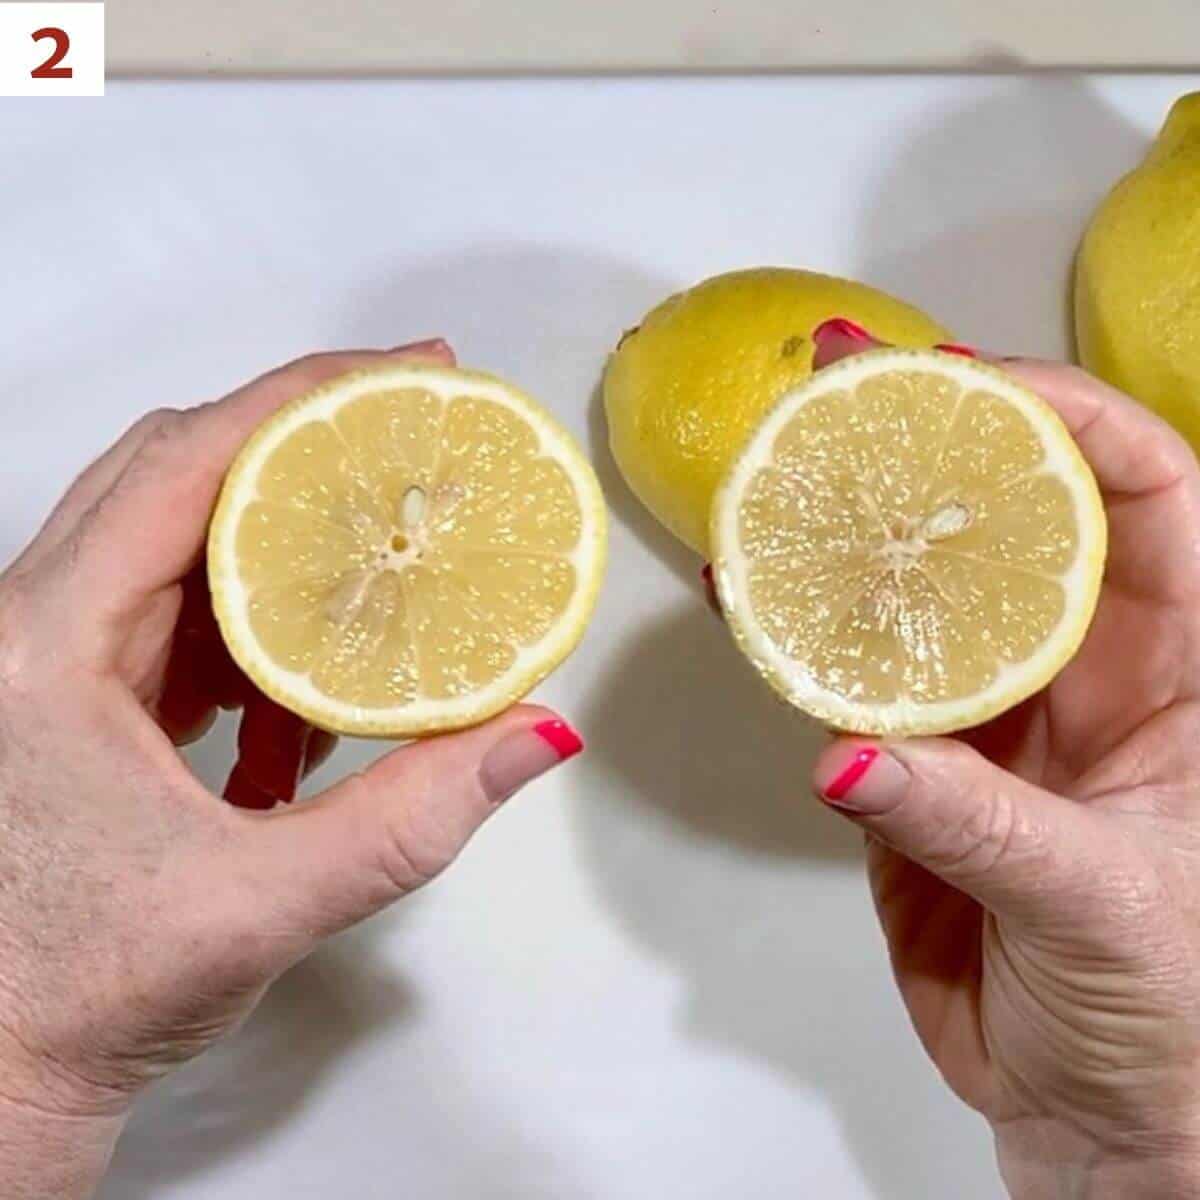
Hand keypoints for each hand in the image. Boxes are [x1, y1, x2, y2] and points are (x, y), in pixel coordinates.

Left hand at [0, 340, 581, 1197]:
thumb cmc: (81, 994)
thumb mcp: (260, 904)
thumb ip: (408, 822)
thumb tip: (536, 734)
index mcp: (48, 648)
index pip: (184, 468)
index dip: (302, 402)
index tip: (407, 375)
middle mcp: (31, 626)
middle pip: (174, 471)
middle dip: (299, 438)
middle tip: (409, 426)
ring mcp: (45, 654)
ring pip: (171, 531)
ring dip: (276, 525)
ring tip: (375, 534)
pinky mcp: (69, 687)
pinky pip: (172, 601)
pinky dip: (252, 604)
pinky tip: (311, 659)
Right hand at [808, 322, 1199, 1197]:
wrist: (1099, 1119)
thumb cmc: (1167, 1016)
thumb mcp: (1100, 904)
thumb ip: (971, 823)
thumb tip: (848, 754)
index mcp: (1177, 676)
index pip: (1143, 499)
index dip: (1068, 420)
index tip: (975, 381)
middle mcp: (1080, 675)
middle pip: (1009, 522)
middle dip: (932, 440)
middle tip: (842, 376)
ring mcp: (989, 719)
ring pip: (917, 593)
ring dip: (848, 529)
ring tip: (777, 464)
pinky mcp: (915, 772)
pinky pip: (852, 685)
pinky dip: (795, 640)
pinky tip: (745, 594)